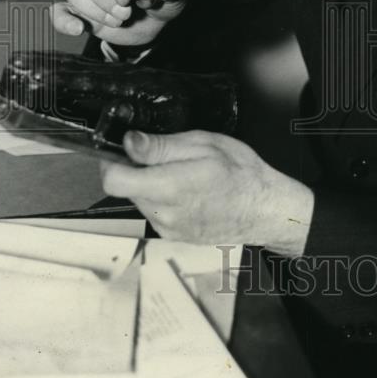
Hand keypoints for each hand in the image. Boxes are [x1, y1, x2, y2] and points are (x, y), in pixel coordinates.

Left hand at [100, 129, 313, 255]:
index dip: (112, 160)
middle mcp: (162, 213)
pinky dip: (163, 199)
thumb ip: (163, 145)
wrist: (265, 209)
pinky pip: (154, 212)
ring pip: (140, 200)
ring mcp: (167, 228)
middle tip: (166, 155)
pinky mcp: (173, 236)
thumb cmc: (241, 172)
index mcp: (169, 187)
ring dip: (150, 184)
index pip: (113, 180)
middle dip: (137, 169)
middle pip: (125, 189)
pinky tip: (188, 191)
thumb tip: (129, 142)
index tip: (124, 148)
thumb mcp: (204, 144)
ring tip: (183, 173)